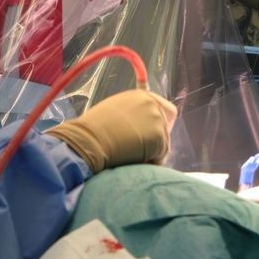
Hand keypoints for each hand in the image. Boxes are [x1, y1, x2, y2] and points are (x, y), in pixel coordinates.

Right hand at [46, 89, 174, 172]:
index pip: (161, 107)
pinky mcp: (160, 137)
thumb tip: (138, 125)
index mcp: (140, 95)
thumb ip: (130, 114)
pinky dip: (151, 162)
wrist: (90, 139)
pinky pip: (161, 155)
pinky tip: (135, 163)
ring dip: (152, 151)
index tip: (149, 132)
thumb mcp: (114, 111)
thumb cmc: (95, 129)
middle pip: (167, 122)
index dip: (157, 121)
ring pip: (164, 141)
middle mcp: (152, 103)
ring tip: (132, 158)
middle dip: (158, 136)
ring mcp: (157, 120)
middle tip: (144, 149)